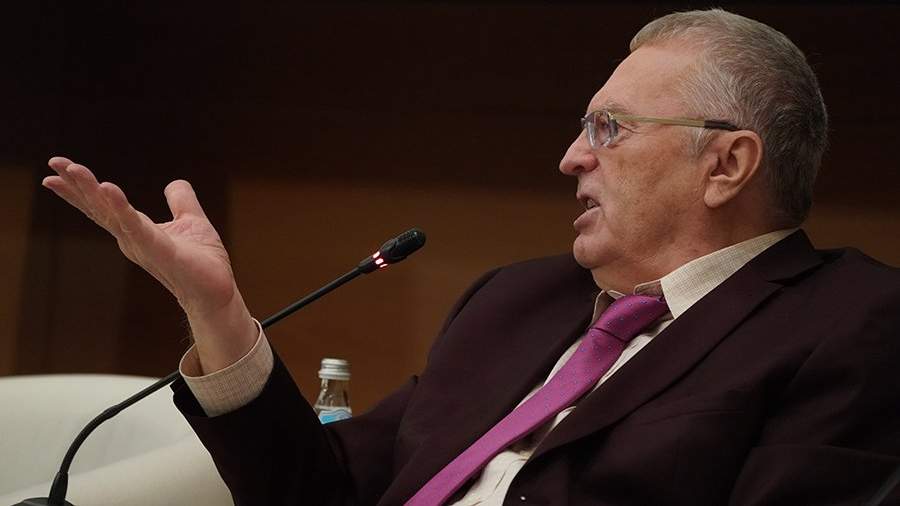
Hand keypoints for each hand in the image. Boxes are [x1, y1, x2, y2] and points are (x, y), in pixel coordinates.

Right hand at [43, 156, 256, 371]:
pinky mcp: (159, 251)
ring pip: (111, 214)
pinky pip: (136, 227)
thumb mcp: (192, 220)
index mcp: (136, 230)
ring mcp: (143, 246)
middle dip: (76, 185)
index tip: (58, 168)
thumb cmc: (202, 261)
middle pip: (99, 207)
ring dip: (91, 191)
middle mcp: (132, 239)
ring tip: (74, 169)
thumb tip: (174, 182)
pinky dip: (121, 208)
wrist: (217, 291)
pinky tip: (108, 188)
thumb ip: (181, 201)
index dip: (80, 187)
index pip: (103, 205)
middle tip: (54, 162)